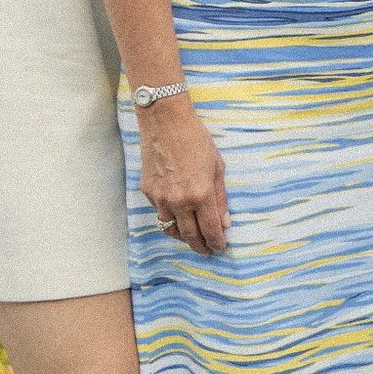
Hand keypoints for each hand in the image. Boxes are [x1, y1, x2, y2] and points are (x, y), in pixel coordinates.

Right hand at [137, 95, 228, 254]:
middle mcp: (179, 201)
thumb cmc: (196, 139)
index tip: (220, 248)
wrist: (165, 122)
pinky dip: (169, 218)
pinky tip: (178, 216)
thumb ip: (220, 197)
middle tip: (207, 251)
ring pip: (170, 229)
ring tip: (192, 238)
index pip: (210, 230)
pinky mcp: (147, 191)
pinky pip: (159, 212)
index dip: (216, 242)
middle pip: (189, 236)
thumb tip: (225, 222)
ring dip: (183, 237)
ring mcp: (160, 198)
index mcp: (201, 194)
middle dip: (200, 247)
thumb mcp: (217, 166)